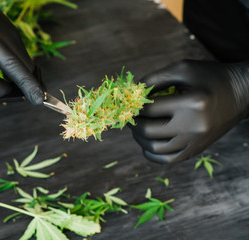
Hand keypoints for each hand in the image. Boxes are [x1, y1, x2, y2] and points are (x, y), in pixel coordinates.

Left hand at [130, 60, 248, 162]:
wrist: (241, 93)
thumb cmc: (209, 77)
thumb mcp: (182, 69)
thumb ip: (154, 79)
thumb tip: (130, 94)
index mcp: (191, 103)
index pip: (150, 109)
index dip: (134, 105)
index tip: (129, 102)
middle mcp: (195, 126)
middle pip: (149, 131)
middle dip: (133, 122)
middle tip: (130, 115)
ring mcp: (197, 141)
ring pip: (156, 149)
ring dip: (139, 138)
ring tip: (138, 127)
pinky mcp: (198, 149)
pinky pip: (169, 159)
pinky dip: (153, 154)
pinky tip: (147, 143)